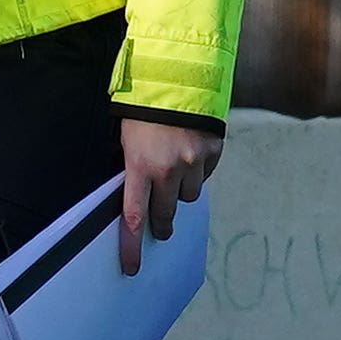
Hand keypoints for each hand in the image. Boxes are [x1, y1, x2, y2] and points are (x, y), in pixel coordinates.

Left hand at [117, 108, 222, 269]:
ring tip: (175, 172)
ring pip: (188, 196)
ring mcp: (194, 162)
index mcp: (140, 167)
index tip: (131, 267)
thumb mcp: (126, 135)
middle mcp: (168, 170)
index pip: (134, 218)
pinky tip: (191, 154)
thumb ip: (132, 165)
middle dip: (161, 225)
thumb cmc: (144, 103)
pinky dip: (198, 172)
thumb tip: (134, 188)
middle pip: (165, 214)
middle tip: (161, 230)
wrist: (181, 73)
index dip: (132, 247)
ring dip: (180, 191)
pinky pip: (205, 175)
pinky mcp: (213, 151)